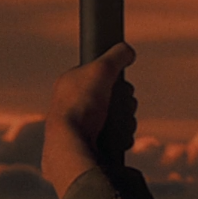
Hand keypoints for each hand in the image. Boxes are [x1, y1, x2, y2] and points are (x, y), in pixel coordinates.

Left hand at [41, 43, 136, 198]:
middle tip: (119, 105)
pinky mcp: (89, 146)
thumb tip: (127, 51)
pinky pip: (116, 138)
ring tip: (118, 124)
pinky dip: (121, 137)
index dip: (116, 80)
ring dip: (125, 121)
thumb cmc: (80, 107)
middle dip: (124, 103)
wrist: (70, 147)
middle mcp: (73, 105)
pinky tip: (117, 138)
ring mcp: (81, 127)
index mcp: (70, 85)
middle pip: (113, 99)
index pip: (102, 77)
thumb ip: (116, 55)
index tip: (118, 84)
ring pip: (117, 119)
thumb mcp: (101, 69)